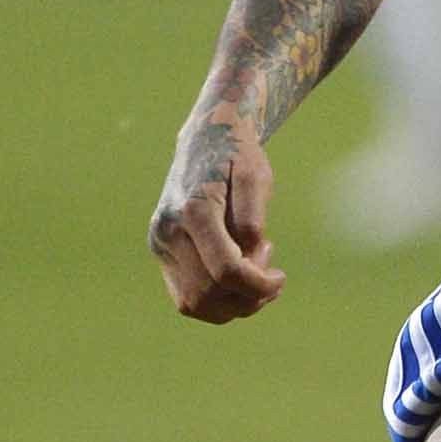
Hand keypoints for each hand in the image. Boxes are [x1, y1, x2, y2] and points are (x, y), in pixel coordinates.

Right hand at [151, 121, 285, 320]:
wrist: (206, 138)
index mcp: (194, 209)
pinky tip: (237, 275)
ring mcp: (159, 243)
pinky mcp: (160, 251)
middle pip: (208, 294)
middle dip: (247, 295)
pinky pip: (186, 296)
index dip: (259, 285)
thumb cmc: (238, 156)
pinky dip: (216, 299)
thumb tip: (247, 259)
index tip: (281, 277)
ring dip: (231, 303)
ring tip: (255, 273)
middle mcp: (169, 230)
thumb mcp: (257, 178)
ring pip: (194, 303)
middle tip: (270, 269)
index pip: (226, 271)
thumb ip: (252, 219)